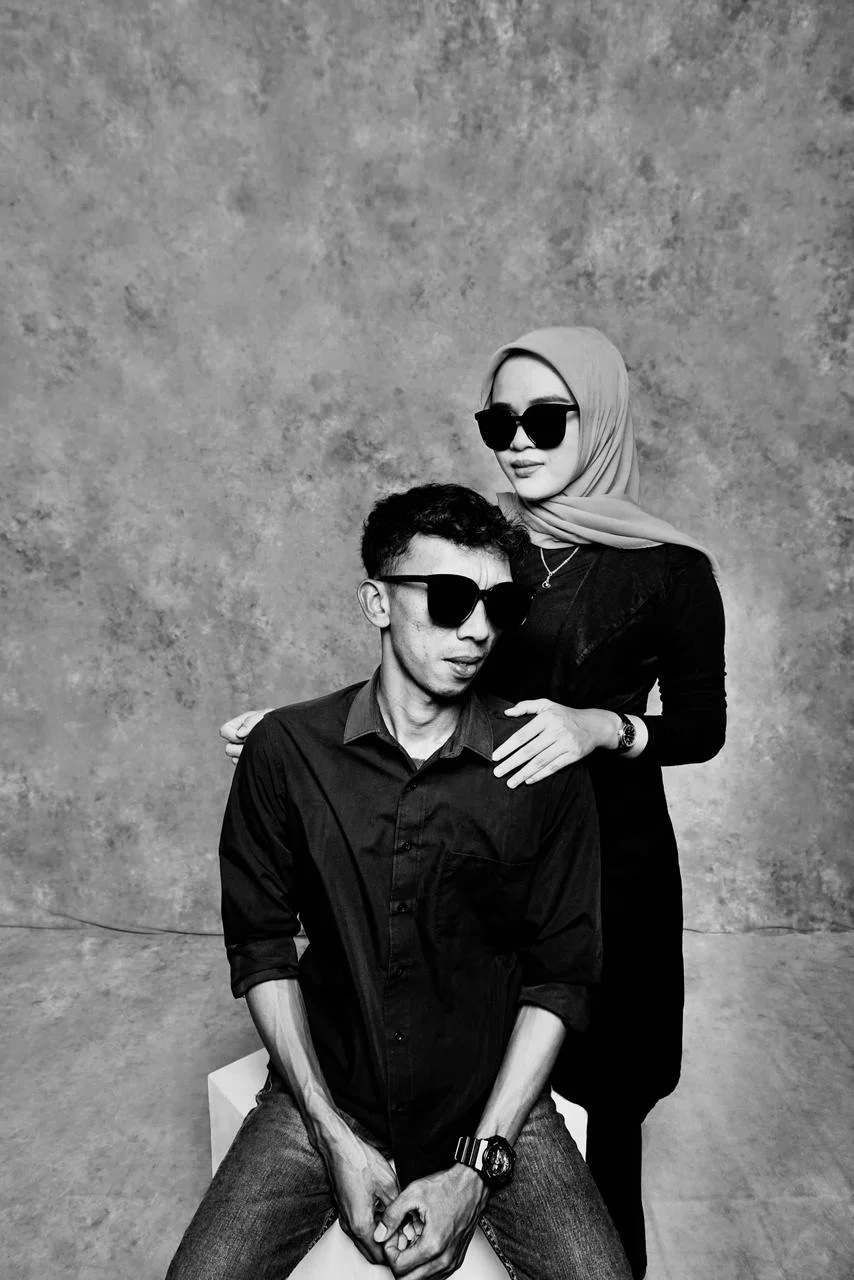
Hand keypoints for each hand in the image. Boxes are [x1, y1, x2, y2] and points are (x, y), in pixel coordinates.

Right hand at [218, 708, 270, 764]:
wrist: (286, 733)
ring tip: (259, 750)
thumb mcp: (265, 716)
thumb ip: (250, 722)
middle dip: (241, 748)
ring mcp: (243, 751)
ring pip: (234, 758)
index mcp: (239, 725)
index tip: (246, 736)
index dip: (232, 735)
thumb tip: (239, 734)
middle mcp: (238, 739)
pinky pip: (242, 765)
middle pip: (228, 749)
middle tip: (255, 744)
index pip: (224, 731)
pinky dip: (250, 761)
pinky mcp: (249, 760)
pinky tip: (260, 756)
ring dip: (246, 754)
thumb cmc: (275, 721)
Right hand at [324, 1131, 400, 1264]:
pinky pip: (360, 1228)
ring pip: (364, 1241)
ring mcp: (345, 1218)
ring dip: (380, 1238)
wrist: (340, 1147)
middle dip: (387, 1248)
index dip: (395, 1251)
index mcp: (361, 1224)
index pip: (379, 1255)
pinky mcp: (345, 1210)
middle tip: (403, 1236)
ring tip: (398, 1224)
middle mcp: (350, 1226)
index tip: (407, 1241)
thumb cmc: (360, 1162)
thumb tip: (405, 1224)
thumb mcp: (388, 1185)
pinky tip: (385, 1214)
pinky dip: (373, 1228)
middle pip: (370, 1252)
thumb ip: (397, 1211)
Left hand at [373, 1164, 486, 1277]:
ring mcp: (452, 1262)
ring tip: (410, 1239)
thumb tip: (379, 1234)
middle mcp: (444, 1259)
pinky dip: (422, 1264)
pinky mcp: (456, 1260)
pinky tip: (421, 1244)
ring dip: (410, 1264)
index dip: (389, 1252)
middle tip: (399, 1239)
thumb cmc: (447, 1187)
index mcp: (433, 1244)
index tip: (392, 1235)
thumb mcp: (413, 1193)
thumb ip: (392, 1215)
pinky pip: (433, 1275)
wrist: (471, 1185)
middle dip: (398, 1261)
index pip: (399, 1268)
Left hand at [492, 699, 618, 786]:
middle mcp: (556, 730)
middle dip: (511, 763)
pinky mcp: (574, 755)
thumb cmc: (565, 715)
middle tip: (497, 773)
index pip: (522, 735)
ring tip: (510, 782)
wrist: (594, 725)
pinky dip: (540, 775)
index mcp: (546, 717)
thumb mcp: (547, 704)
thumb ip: (526, 706)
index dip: (507, 747)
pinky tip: (528, 780)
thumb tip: (507, 713)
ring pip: (540, 761)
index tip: (495, 757)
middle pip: (529, 750)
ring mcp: (566, 743)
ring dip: (523, 773)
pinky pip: (554, 767)